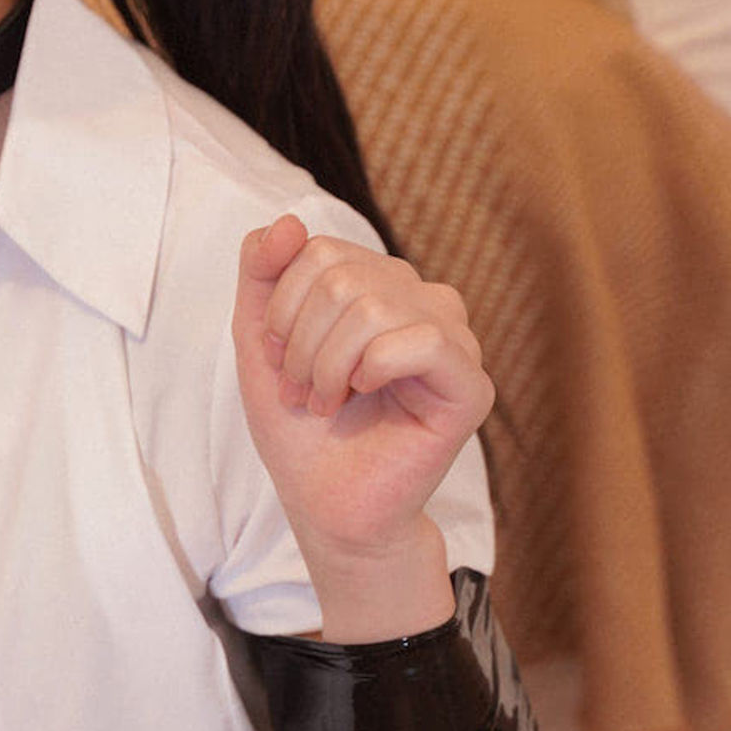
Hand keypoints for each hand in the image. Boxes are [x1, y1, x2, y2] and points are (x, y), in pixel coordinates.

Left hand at [233, 216, 492, 617]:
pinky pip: (425, 340)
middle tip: (302, 392)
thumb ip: (262, 273)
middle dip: (301, 341)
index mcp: (380, 283)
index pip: (318, 250)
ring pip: (377, 305)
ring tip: (327, 402)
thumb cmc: (301, 430)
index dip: (281, 308)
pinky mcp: (471, 386)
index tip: (278, 361)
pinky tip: (366, 396)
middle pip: (343, 275)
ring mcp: (454, 340)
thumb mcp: (260, 341)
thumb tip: (288, 222)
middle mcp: (424, 301)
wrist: (327, 507)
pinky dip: (374, 369)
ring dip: (329, 364)